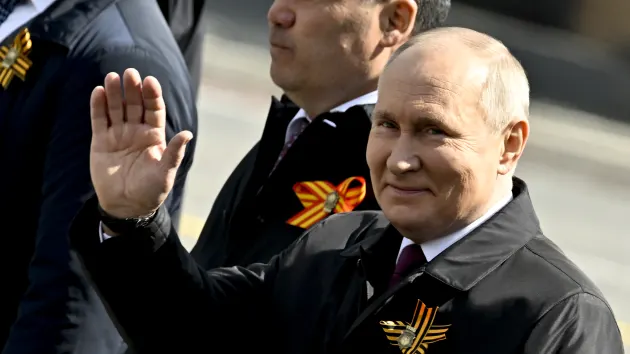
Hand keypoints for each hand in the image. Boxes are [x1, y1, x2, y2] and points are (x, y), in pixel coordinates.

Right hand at [90, 68, 192, 218]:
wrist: (126, 206)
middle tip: (130, 73)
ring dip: (114, 93)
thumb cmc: (151, 191)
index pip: (154, 109)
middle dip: (133, 89)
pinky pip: (99, 119)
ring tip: (113, 78)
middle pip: (135, 104)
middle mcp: (137, 131)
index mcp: (155, 136)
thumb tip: (188, 134)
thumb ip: (174, 153)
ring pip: (116, 108)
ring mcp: (118, 134)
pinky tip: (98, 91)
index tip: (150, 82)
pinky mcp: (101, 141)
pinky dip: (98, 105)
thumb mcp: (165, 173)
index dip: (152, 95)